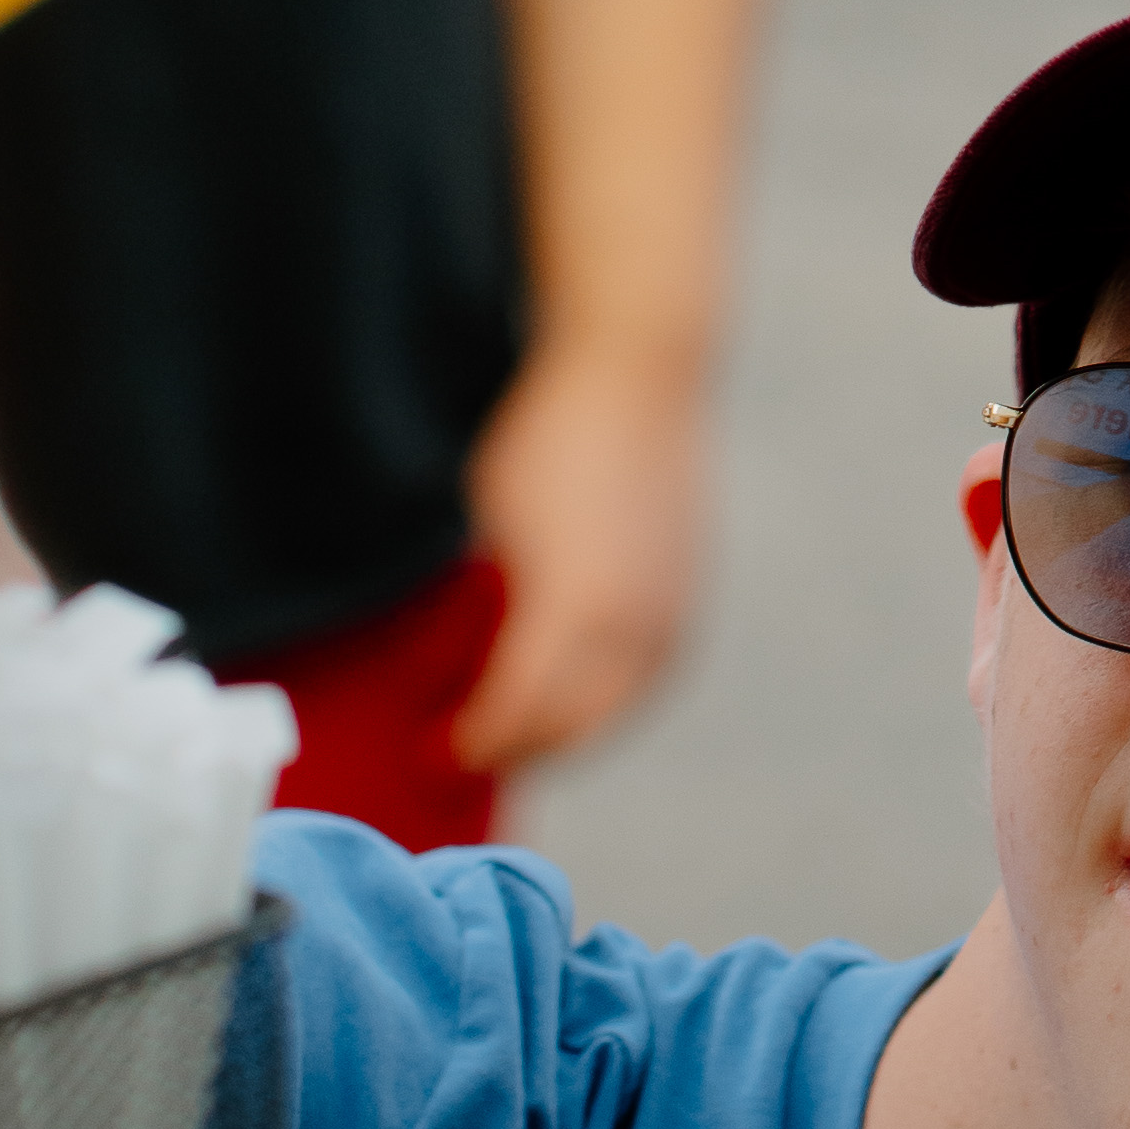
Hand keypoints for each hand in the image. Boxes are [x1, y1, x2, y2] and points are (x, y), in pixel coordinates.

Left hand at [454, 333, 708, 773]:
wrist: (641, 374)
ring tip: (519, 732)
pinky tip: (574, 693)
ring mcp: (671, 616)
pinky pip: (647, 679)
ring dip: (565, 732)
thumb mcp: (492, 525)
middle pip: (572, 728)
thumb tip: (462, 664)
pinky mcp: (691, 599)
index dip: (474, 740)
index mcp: (572, 611)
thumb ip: (488, 606)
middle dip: (518, 749)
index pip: (517, 712)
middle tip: (469, 754)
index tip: (438, 750)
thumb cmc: (548, 438)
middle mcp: (631, 627)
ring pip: (617, 711)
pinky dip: (606, 700)